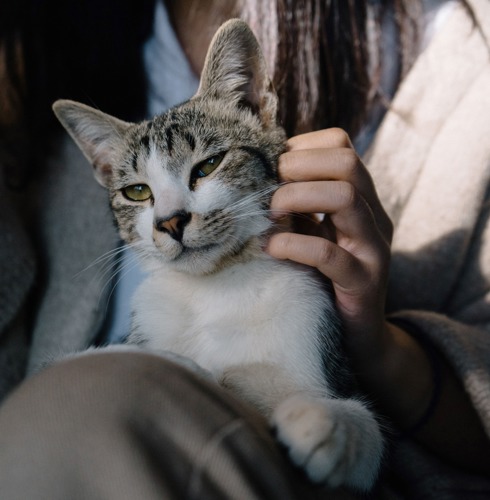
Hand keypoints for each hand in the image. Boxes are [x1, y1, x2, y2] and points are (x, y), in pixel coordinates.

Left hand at [267, 128, 392, 367]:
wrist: (359, 335)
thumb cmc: (325, 278)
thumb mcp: (311, 232)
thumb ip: (296, 206)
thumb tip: (256, 177)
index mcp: (360, 198)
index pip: (341, 145)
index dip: (302, 148)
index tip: (272, 170)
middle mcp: (373, 216)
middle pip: (346, 162)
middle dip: (298, 167)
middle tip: (269, 192)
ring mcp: (373, 248)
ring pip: (346, 197)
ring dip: (296, 198)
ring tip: (271, 216)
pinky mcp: (363, 283)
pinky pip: (330, 254)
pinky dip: (293, 245)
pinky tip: (271, 250)